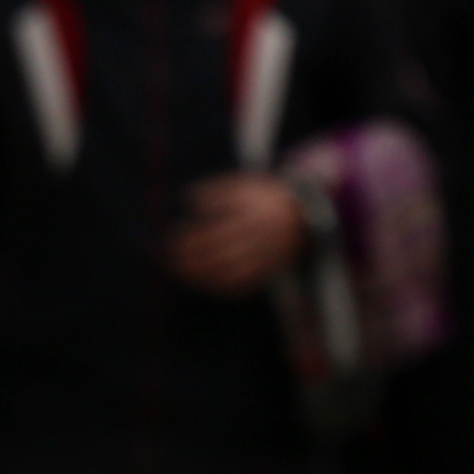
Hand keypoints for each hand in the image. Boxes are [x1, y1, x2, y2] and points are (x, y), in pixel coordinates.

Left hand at [166, 173, 302, 295]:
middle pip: (223, 250)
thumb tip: (188, 198)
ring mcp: (266, 254)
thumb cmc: (262, 197)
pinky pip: (246, 284)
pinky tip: (206, 286)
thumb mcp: (242, 185)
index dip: (194, 236)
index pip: (217, 227)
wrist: (303, 213)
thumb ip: (216, 190)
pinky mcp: (270, 269)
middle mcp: (260, 235)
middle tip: (171, 260)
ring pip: (233, 271)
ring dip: (205, 276)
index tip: (173, 239)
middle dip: (194, 257)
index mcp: (252, 212)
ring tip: (183, 274)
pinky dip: (224, 288)